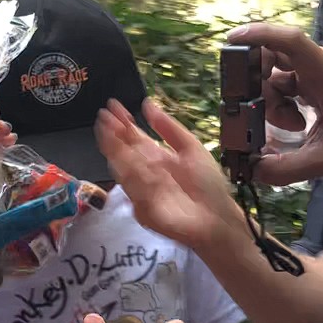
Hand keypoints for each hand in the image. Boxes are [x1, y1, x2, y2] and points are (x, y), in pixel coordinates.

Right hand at [94, 98, 247, 251]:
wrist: (218, 218)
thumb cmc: (208, 186)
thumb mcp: (191, 149)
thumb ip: (169, 128)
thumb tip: (147, 104)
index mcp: (157, 157)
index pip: (134, 137)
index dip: (123, 122)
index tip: (112, 106)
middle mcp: (146, 172)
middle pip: (123, 151)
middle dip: (113, 134)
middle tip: (104, 118)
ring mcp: (141, 191)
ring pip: (124, 168)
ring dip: (115, 150)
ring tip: (109, 132)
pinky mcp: (142, 209)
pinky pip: (135, 190)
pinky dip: (134, 175)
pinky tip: (131, 160)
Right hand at [226, 23, 322, 186]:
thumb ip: (283, 168)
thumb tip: (251, 169)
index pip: (289, 41)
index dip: (259, 35)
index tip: (233, 39)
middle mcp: (321, 66)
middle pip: (274, 57)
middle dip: (259, 85)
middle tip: (260, 111)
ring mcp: (320, 74)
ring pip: (277, 76)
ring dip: (273, 102)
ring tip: (294, 127)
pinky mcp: (318, 85)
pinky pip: (287, 86)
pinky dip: (283, 105)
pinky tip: (297, 126)